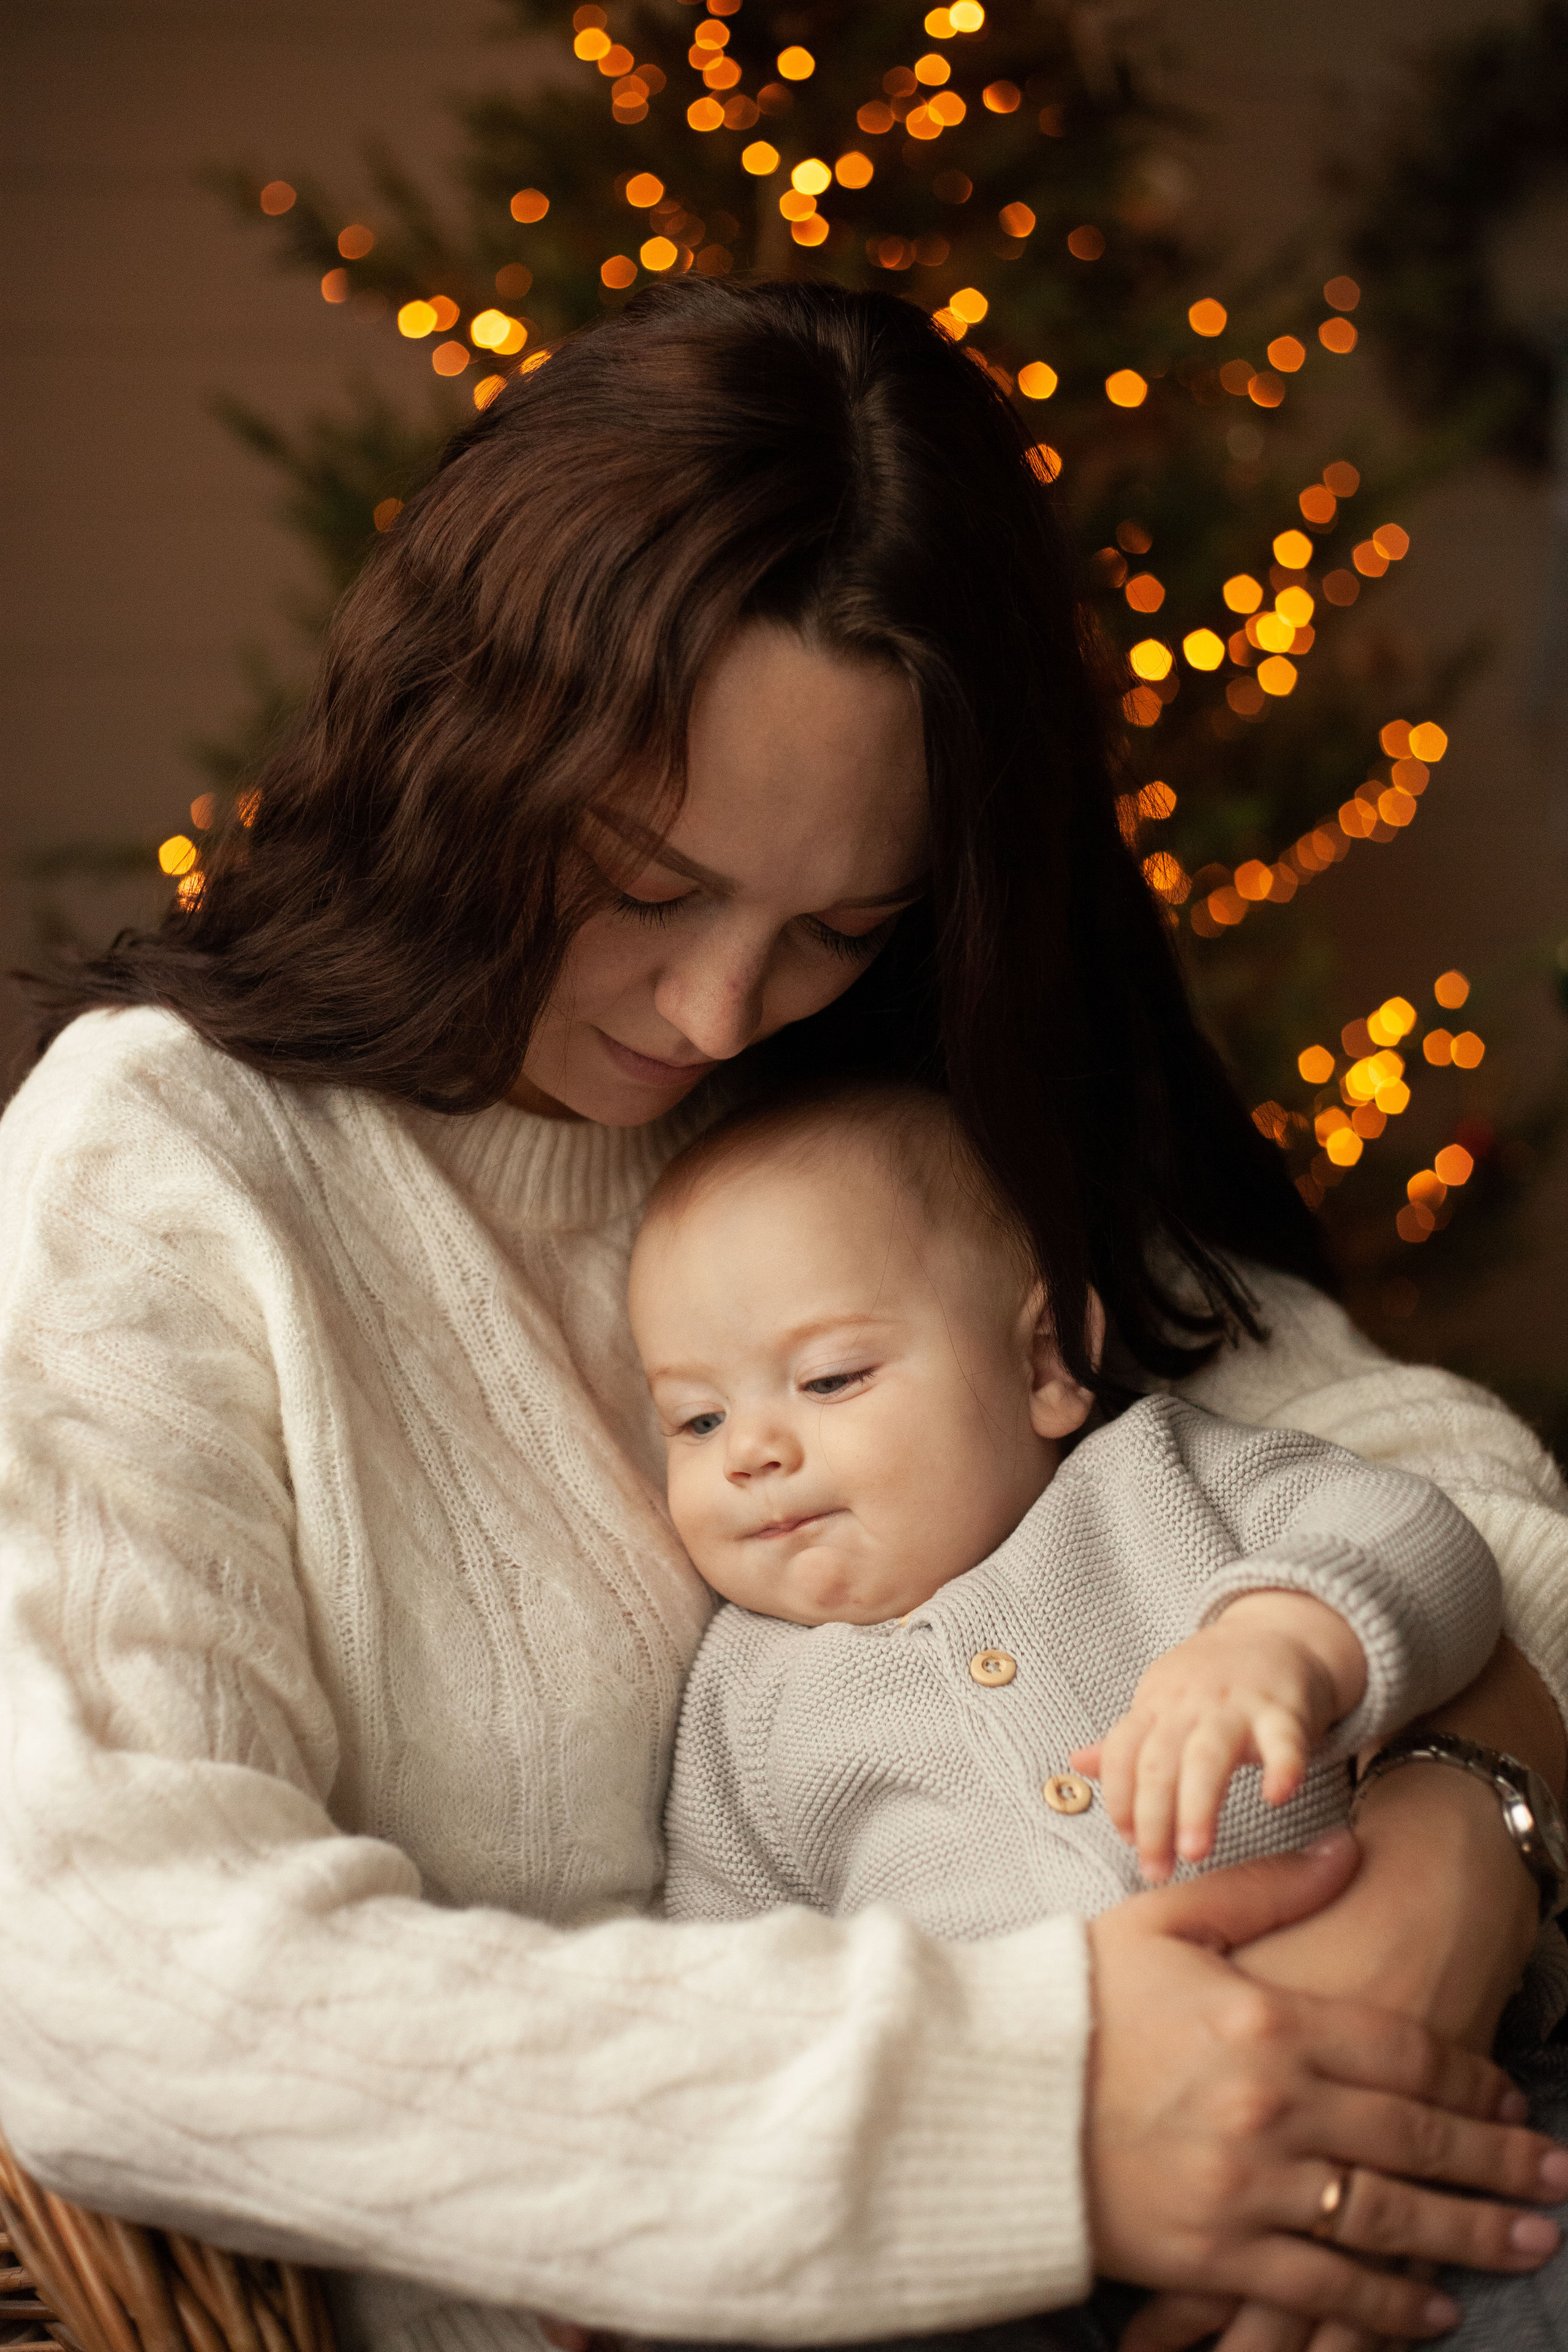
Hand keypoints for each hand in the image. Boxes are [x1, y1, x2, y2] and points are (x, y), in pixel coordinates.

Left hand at [1072, 1592, 1363, 1881]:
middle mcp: (1189, 1706)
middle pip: (1158, 1762)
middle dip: (1152, 1818)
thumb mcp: (1161, 1703)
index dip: (1118, 1797)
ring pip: (1208, 1755)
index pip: (1122, 1753)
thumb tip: (1075, 1764)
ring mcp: (1236, 1706)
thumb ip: (1125, 1742)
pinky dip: (1283, 1766)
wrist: (1276, 1632)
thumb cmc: (1211, 1681)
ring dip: (1197, 1804)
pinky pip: (1284, 1738)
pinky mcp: (1283, 1710)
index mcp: (1155, 1707)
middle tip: (1155, 1869)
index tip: (1126, 1840)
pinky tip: (1278, 1796)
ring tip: (1194, 1851)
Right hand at [1085, 1830, 1567, 2339]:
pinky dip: (1385, 2306)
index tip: (1513, 2096)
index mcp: (1264, 2022)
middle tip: (1555, 2180)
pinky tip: (1429, 2311)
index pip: (1403, 2053)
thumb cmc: (1070, 1998)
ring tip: (1523, 2243)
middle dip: (1497, 2162)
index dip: (1469, 2077)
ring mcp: (1244, 2189)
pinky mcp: (1212, 2254)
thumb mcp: (1163, 1919)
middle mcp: (1269, 2109)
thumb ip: (1264, 1888)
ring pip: (1387, 2219)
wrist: (980, 2096)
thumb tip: (1348, 1848)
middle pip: (1415, 2138)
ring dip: (1466, 2235)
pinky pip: (1322, 2289)